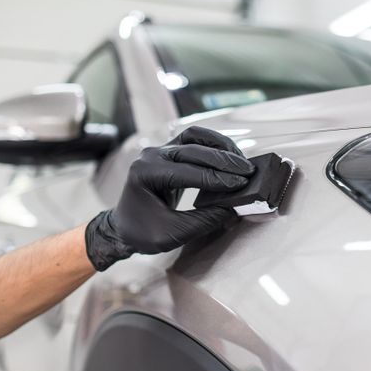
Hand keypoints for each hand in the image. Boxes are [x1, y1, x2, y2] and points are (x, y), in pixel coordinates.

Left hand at [85, 127, 254, 269]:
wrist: (124, 227)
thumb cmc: (142, 232)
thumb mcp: (173, 233)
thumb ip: (203, 220)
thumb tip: (233, 209)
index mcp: (146, 173)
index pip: (189, 172)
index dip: (217, 178)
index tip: (241, 184)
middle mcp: (151, 155)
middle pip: (194, 150)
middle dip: (223, 161)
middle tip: (247, 172)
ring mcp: (159, 150)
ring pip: (195, 137)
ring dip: (220, 146)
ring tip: (241, 160)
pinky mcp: (169, 152)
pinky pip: (193, 140)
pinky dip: (213, 144)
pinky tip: (229, 155)